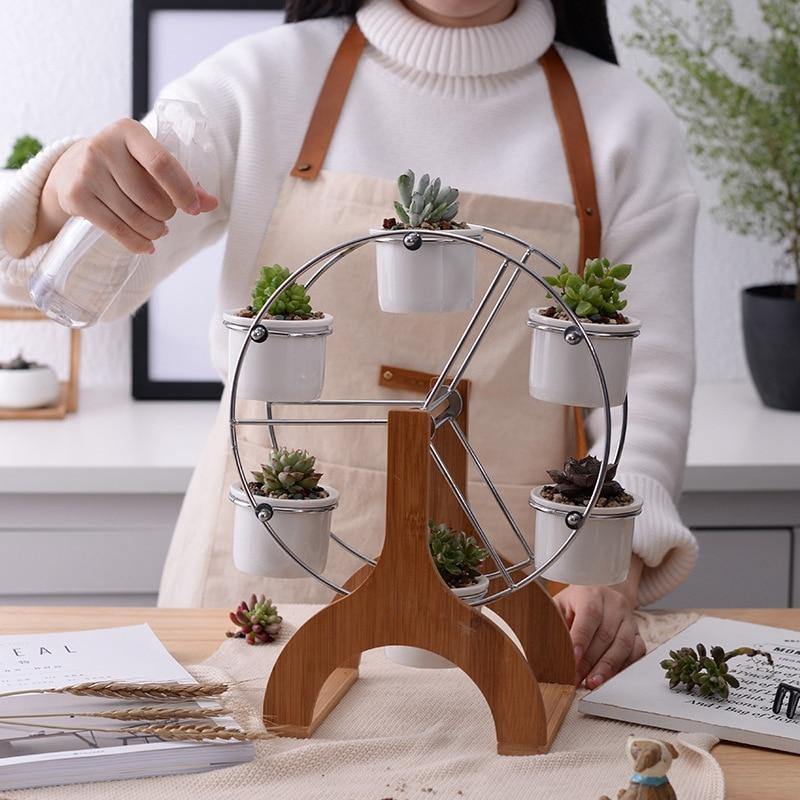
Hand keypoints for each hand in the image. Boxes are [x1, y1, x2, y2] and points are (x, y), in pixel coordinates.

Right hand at [29, 118, 217, 253]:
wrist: (69, 168)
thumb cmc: (121, 164)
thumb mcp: (147, 161)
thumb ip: (180, 179)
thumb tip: (211, 203)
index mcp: (128, 131)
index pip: (162, 164)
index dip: (182, 190)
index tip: (193, 208)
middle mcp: (104, 147)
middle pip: (151, 197)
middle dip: (167, 214)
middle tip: (166, 215)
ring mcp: (87, 172)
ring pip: (135, 217)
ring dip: (154, 230)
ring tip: (157, 229)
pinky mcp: (76, 196)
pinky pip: (117, 230)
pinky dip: (137, 243)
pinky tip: (146, 245)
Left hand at [553, 561, 646, 688]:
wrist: (601, 591)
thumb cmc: (575, 603)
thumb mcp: (560, 605)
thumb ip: (553, 622)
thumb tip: (539, 646)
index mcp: (591, 594)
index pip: (589, 615)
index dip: (581, 638)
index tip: (573, 657)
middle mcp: (614, 604)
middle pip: (606, 635)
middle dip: (590, 661)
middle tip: (576, 678)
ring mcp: (629, 618)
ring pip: (623, 645)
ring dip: (607, 668)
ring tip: (592, 683)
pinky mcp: (638, 633)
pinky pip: (637, 652)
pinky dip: (623, 667)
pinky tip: (610, 678)